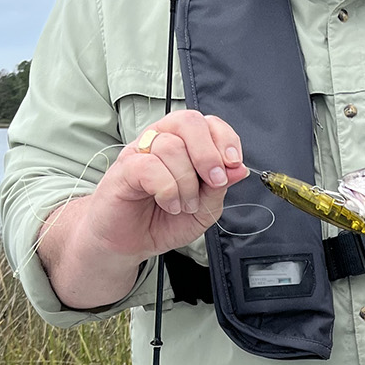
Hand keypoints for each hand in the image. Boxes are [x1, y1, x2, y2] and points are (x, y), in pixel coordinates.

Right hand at [38, 110, 247, 309]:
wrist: (130, 243)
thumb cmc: (163, 221)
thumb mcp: (204, 209)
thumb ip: (220, 188)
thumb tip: (239, 169)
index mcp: (184, 145)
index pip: (207, 123)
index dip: (225, 139)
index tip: (233, 164)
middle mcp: (161, 140)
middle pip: (188, 122)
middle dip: (209, 154)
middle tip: (213, 182)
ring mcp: (140, 152)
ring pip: (171, 147)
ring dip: (187, 183)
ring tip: (185, 205)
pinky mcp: (124, 169)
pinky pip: (150, 167)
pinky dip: (168, 190)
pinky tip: (169, 204)